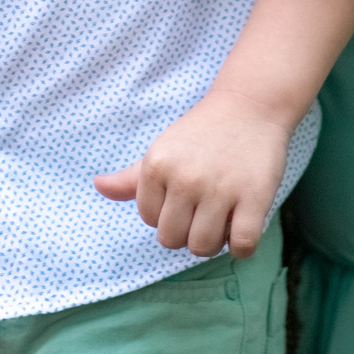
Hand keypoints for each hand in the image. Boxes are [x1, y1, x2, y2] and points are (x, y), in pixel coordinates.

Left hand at [94, 88, 290, 257]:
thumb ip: (131, 177)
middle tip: (203, 212)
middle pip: (172, 240)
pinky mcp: (254, 198)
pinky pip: (242, 246)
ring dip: (213, 242)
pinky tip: (242, 226)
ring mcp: (220, 189)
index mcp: (156, 166)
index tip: (185, 197)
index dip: (168, 213)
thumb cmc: (202, 133)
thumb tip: (98, 186)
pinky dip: (240, 247)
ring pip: (202, 247)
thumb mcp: (162, 150)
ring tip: (222, 219)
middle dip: (187, 232)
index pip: (149, 220)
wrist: (250, 106)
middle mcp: (184, 179)